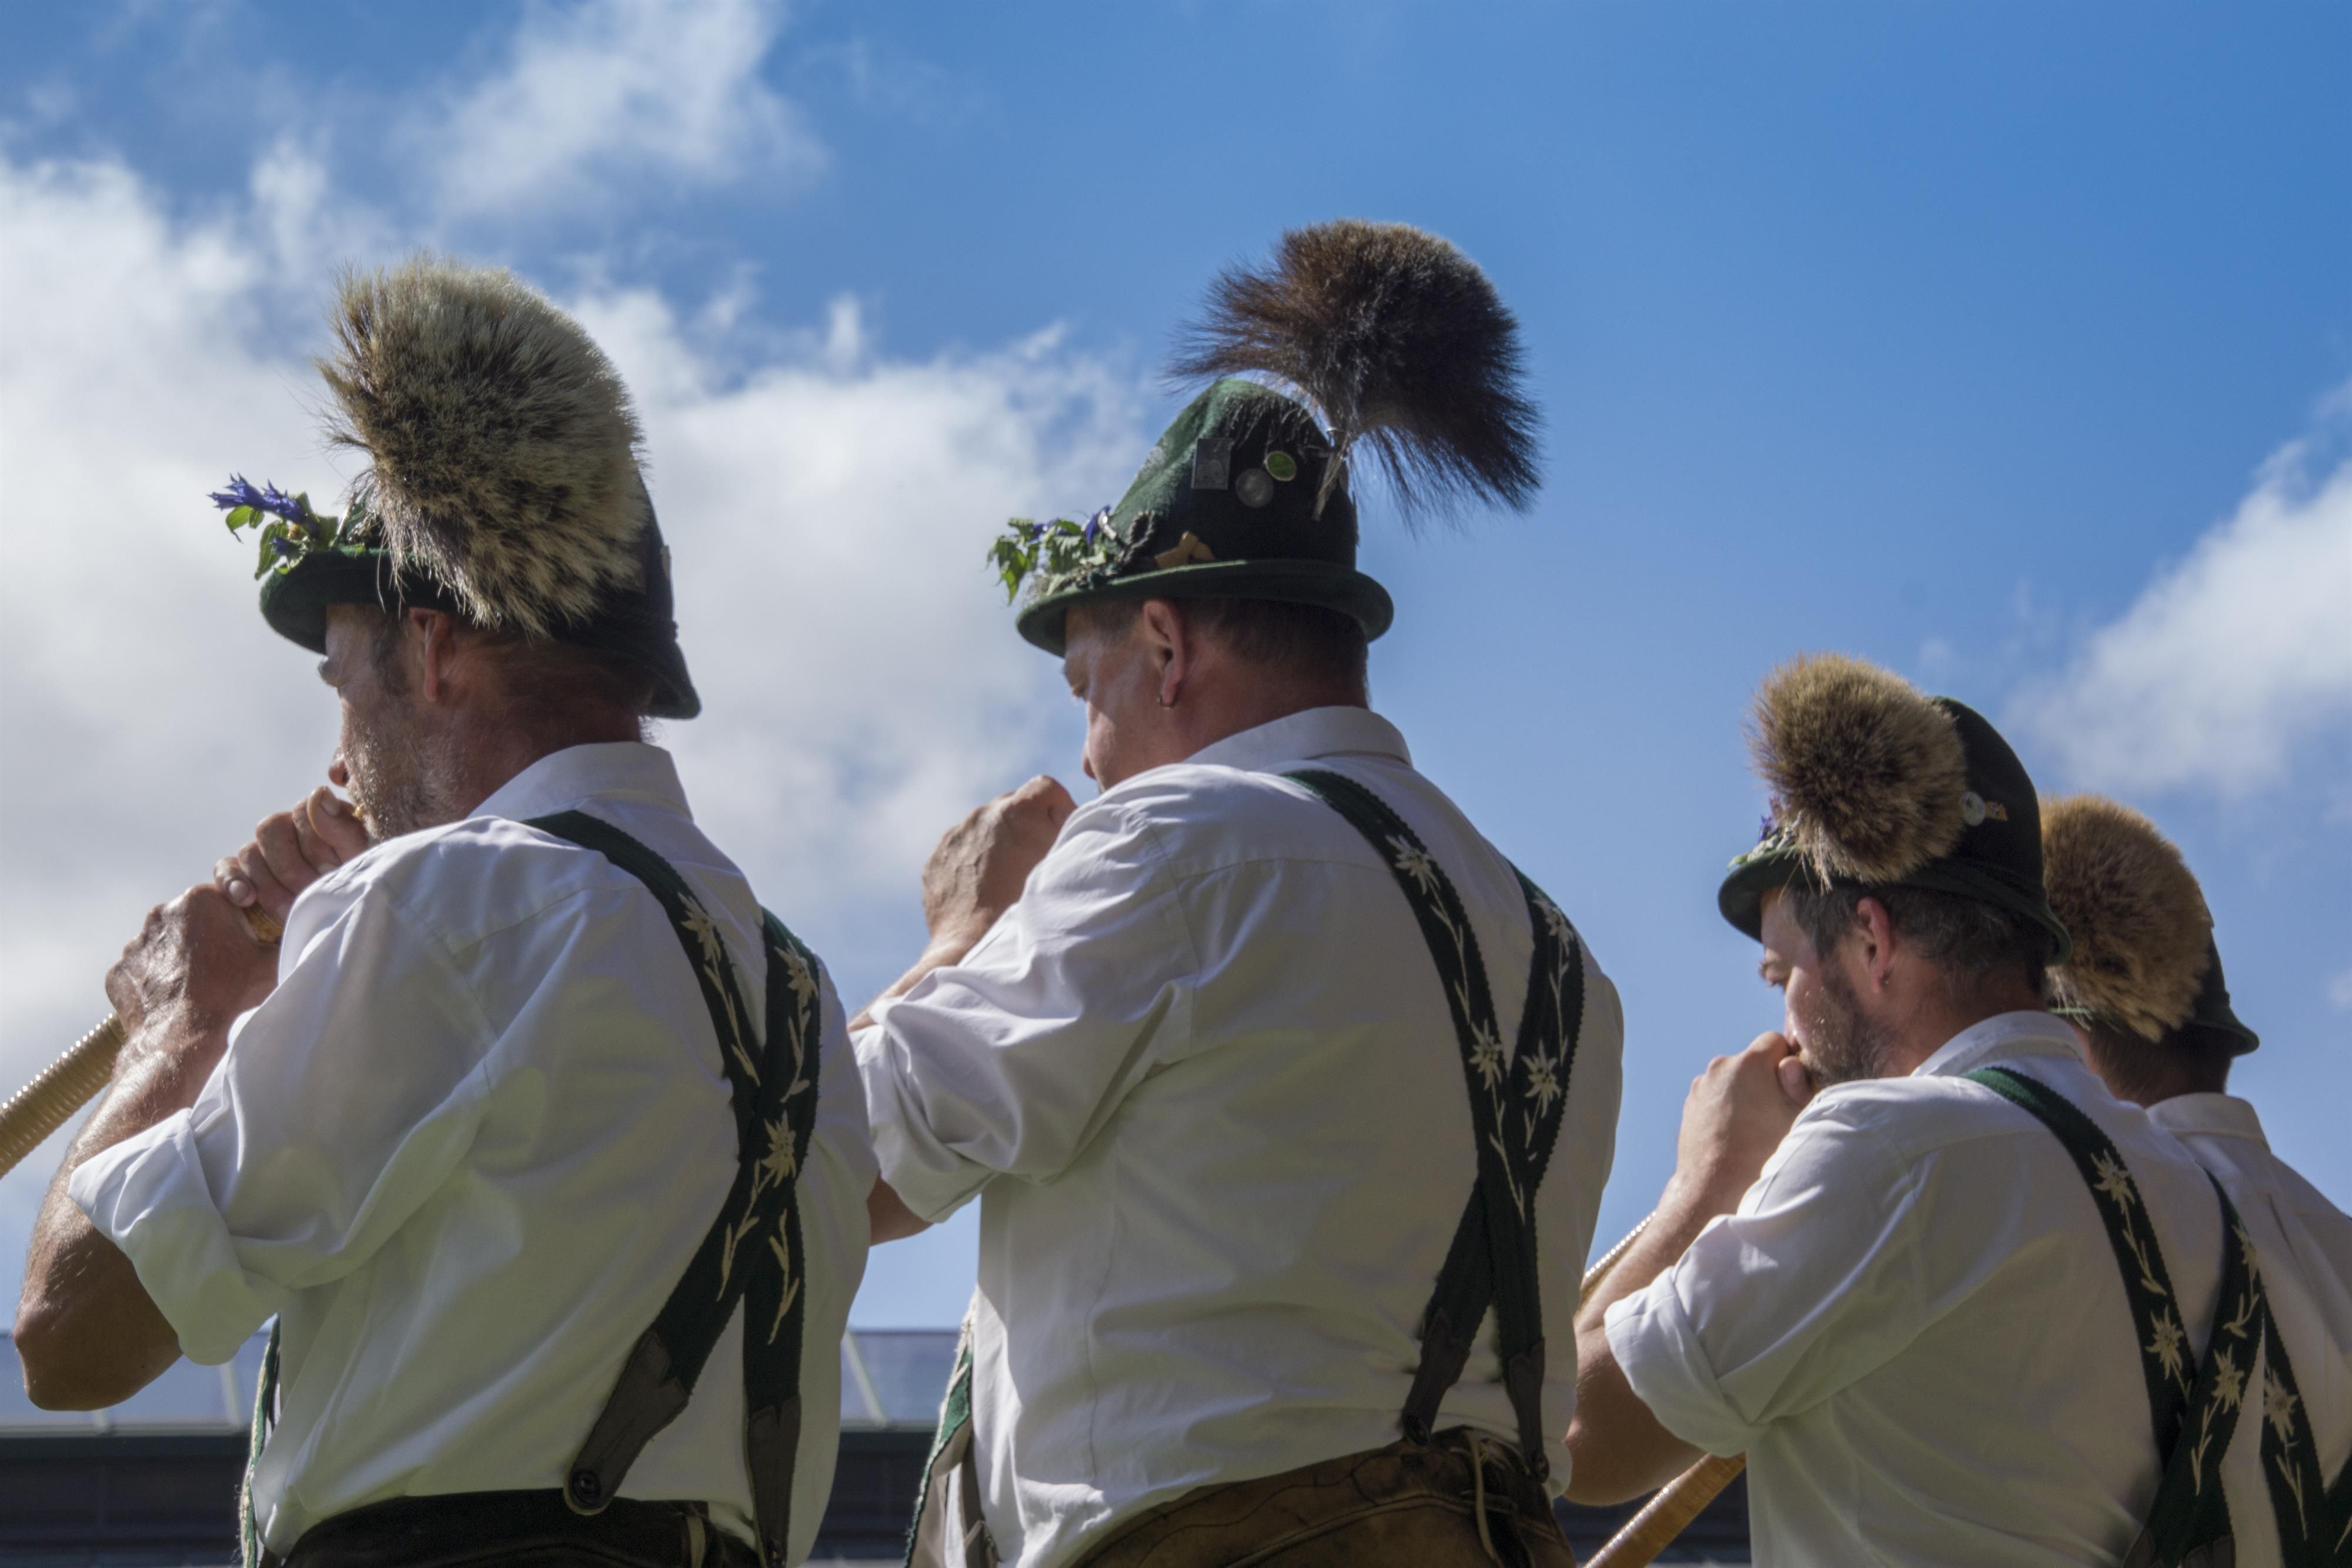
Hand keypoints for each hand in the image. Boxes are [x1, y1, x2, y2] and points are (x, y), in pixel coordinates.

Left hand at [104, 885, 279, 1043]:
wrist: (183, 1042)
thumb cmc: (232, 998)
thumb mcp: (273, 961)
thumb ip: (282, 936)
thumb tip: (292, 928)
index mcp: (199, 899)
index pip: (224, 897)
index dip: (239, 920)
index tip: (245, 943)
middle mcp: (161, 913)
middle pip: (192, 919)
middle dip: (207, 937)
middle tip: (225, 967)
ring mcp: (134, 944)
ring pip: (165, 945)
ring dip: (180, 959)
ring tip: (199, 987)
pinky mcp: (118, 971)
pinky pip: (143, 970)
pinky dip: (157, 981)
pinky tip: (176, 999)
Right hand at [216, 787, 366, 921]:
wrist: (343, 921)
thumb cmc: (358, 889)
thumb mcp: (362, 862)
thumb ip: (344, 829)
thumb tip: (318, 794)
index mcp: (319, 818)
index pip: (302, 811)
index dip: (315, 842)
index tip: (331, 870)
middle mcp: (288, 828)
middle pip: (271, 828)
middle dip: (293, 868)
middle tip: (311, 893)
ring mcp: (263, 851)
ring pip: (249, 852)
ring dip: (270, 885)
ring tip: (291, 911)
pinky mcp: (242, 874)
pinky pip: (226, 869)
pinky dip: (233, 882)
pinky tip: (245, 899)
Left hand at [919, 776, 1075, 950]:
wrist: (970, 947)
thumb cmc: (1022, 908)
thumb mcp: (1056, 866)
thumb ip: (1063, 832)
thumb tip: (1060, 816)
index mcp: (1015, 812)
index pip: (1044, 786)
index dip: (1058, 804)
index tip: (1060, 828)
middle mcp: (981, 815)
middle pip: (1012, 805)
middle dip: (1025, 824)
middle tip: (1034, 858)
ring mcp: (955, 835)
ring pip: (984, 826)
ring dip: (997, 842)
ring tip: (1006, 878)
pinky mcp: (937, 857)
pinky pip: (962, 848)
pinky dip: (974, 860)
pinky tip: (983, 889)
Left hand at [1661, 1031, 1812, 1219]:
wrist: (1715, 1187)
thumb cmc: (1763, 1154)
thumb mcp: (1797, 1117)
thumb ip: (1799, 1083)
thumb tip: (1790, 1064)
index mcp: (1748, 1063)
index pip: (1775, 1040)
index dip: (1788, 1062)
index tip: (1792, 1089)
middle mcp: (1720, 1067)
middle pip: (1752, 1061)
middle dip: (1766, 1079)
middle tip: (1775, 1113)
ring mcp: (1701, 1086)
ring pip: (1733, 1080)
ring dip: (1745, 1094)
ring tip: (1753, 1129)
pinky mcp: (1690, 1104)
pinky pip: (1717, 1096)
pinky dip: (1727, 1107)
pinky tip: (1735, 1135)